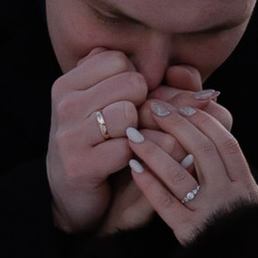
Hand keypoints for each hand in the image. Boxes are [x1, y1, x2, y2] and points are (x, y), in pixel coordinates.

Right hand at [47, 46, 149, 233]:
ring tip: (130, 145)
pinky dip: (136, 158)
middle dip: (144, 105)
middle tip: (135, 127)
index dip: (136, 82)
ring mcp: (69, 135)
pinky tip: (126, 165)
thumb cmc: (104, 145)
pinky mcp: (79, 165)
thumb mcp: (121, 108)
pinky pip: (127, 149)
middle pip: (132, 84)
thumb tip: (192, 78)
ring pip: (130, 113)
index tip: (131, 104)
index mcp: (69, 83)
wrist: (73, 197)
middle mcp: (65, 104)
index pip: (120, 60)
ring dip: (140, 132)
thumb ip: (155, 86)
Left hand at [125, 97, 257, 244]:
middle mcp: (230, 195)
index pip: (225, 143)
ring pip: (179, 174)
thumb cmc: (235, 223)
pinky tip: (133, 168)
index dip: (204, 121)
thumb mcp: (243, 194)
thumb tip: (209, 124)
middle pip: (203, 151)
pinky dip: (149, 184)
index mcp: (245, 183)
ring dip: (154, 151)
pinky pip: (165, 203)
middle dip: (177, 126)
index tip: (184, 105)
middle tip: (154, 109)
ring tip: (133, 134)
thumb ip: (228, 166)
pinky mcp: (189, 231)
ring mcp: (209, 213)